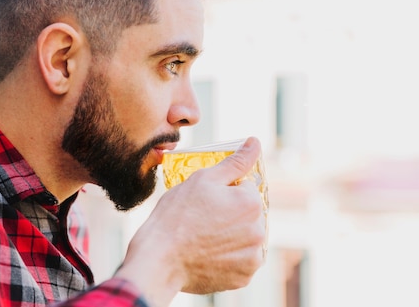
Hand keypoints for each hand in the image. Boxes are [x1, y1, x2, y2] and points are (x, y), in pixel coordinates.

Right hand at [115, 137, 265, 304]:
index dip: (224, 192)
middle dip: (231, 214)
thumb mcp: (203, 179)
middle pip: (248, 214)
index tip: (206, 202)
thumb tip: (255, 141)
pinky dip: (229, 259)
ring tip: (204, 239)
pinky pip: (241, 262)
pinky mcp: (243, 277)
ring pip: (245, 238)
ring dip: (232, 236)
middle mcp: (259, 230)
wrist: (158, 260)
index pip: (245, 188)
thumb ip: (235, 161)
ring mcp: (252, 256)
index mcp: (251, 203)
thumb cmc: (176, 216)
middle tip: (202, 221)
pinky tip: (208, 255)